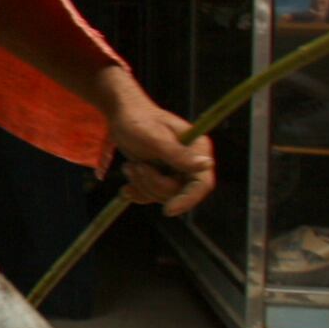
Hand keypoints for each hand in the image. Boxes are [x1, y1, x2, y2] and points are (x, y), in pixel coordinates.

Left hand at [110, 93, 216, 217]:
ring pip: (164, 196)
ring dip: (143, 185)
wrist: (121, 116)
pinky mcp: (162, 176)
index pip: (202, 184)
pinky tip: (127, 186)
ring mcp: (176, 171)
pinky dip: (138, 192)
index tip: (168, 211)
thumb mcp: (155, 139)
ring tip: (130, 167)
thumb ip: (179, 155)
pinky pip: (153, 196)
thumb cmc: (138, 122)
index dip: (187, 200)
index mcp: (198, 149)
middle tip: (134, 167)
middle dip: (153, 184)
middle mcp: (191, 162)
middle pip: (179, 192)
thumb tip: (207, 164)